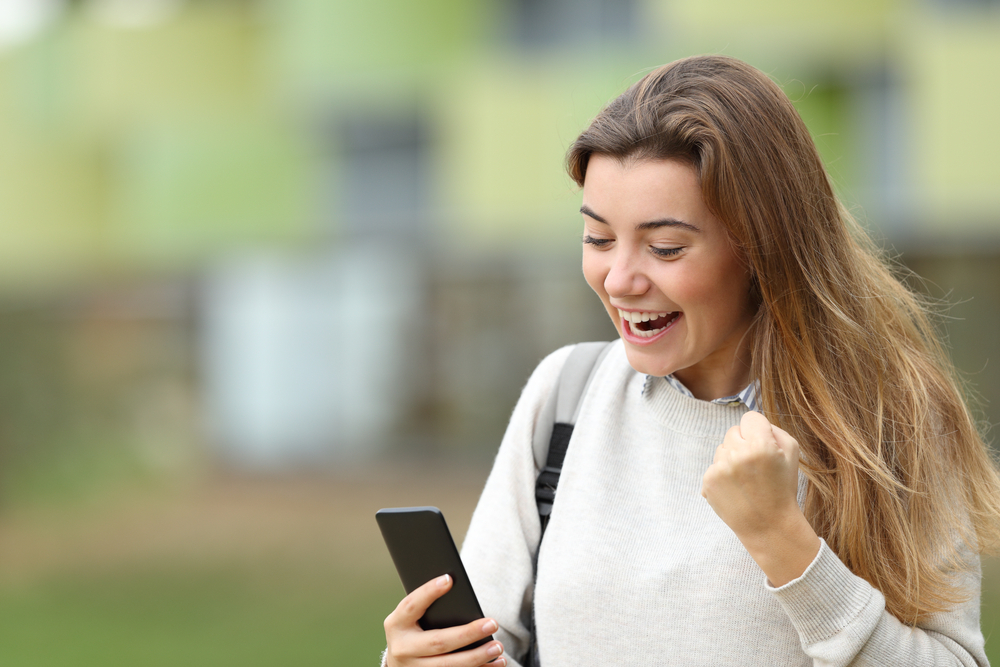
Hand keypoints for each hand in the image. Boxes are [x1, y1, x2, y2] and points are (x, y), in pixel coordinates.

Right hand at [384, 574, 505, 666]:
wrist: (400, 662)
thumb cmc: (413, 630)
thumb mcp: (411, 618)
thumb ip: (428, 607)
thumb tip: (456, 588)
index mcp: (396, 625)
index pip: (411, 605)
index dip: (428, 592)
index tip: (448, 579)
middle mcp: (402, 649)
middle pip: (438, 642)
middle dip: (468, 634)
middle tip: (492, 623)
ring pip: (449, 666)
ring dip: (477, 657)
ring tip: (497, 647)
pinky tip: (496, 663)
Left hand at [701, 411, 818, 586]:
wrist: (768, 525)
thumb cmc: (782, 488)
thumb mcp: (792, 454)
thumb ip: (774, 430)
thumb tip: (754, 423)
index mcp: (761, 445)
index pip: (750, 417)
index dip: (758, 430)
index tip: (763, 444)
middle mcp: (737, 454)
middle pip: (733, 431)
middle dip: (744, 443)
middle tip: (755, 465)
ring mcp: (720, 468)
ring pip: (722, 448)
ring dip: (731, 458)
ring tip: (746, 479)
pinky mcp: (708, 481)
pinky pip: (714, 465)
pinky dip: (722, 474)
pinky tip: (735, 488)